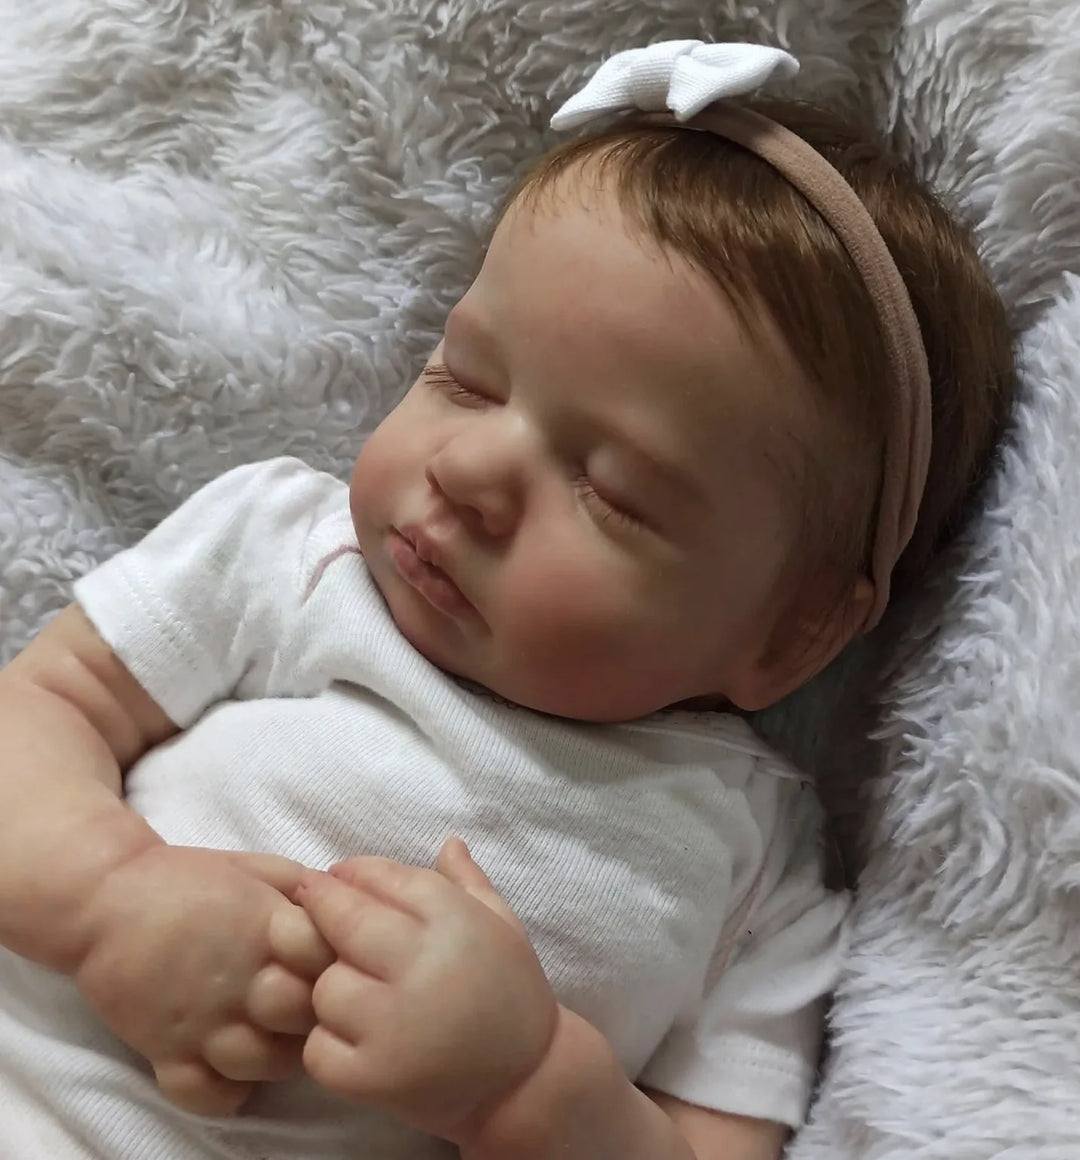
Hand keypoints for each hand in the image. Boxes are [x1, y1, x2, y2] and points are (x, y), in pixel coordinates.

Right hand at [74, 844, 333, 1116]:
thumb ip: (301, 888)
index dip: (341, 959)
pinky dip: (229, 1092)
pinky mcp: (167, 1054)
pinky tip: (236, 1069)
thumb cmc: (187, 879)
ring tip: (279, 1034)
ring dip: (282, 1054)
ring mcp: (203, 1022)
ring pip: (267, 1062)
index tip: (340, 959)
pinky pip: (210, 1096)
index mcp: (264, 925)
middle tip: (315, 1002)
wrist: (105, 901)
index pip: (327, 954)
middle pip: (305, 1013)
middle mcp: (240, 978)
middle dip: (319, 1009)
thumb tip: (348, 903)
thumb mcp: (254, 866)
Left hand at [296, 839, 558, 1141]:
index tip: (338, 876)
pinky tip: (352, 1037)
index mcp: (454, 923)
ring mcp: (394, 1027)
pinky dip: (326, 1043)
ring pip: (325, 987)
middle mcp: (422, 968)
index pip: (383, 878)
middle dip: (322, 909)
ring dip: (330, 985)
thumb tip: (449, 841)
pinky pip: (317, 1047)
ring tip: (354, 988)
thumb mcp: (503, 926)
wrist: (526, 1084)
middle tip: (312, 907)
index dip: (353, 872)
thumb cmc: (511, 994)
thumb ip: (468, 882)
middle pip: (343, 922)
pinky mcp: (374, 1078)